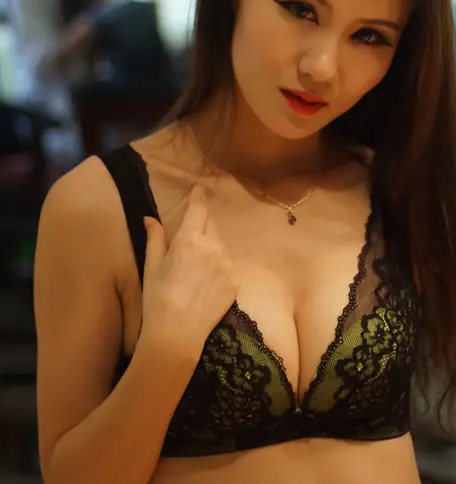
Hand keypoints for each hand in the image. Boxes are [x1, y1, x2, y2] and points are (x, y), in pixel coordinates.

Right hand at [139, 186, 238, 362]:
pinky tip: (204, 282)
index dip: (198, 197)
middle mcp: (213, 247)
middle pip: (210, 225)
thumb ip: (155, 238)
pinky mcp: (235, 282)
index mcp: (189, 239)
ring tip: (195, 265)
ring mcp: (227, 265)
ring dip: (210, 246)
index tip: (199, 189)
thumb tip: (150, 218)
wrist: (177, 336)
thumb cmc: (157, 300)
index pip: (198, 209)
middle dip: (201, 224)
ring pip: (220, 245)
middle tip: (190, 236)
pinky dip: (218, 265)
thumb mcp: (151, 267)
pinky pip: (227, 265)